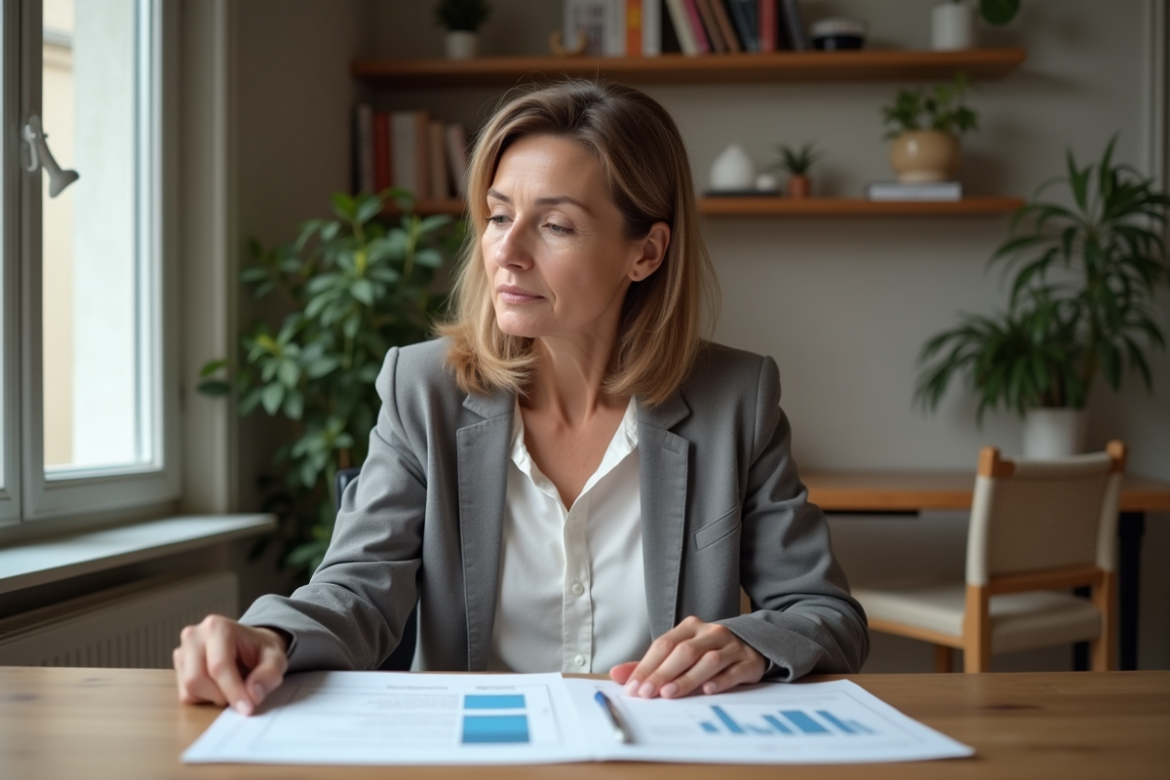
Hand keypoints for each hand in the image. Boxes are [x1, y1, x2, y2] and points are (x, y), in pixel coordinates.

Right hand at [173, 614, 288, 715]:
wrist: (248, 645)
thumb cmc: (260, 650)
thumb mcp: (276, 658)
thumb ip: (270, 673)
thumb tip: (253, 694)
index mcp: (218, 628)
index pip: (219, 666)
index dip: (233, 691)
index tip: (247, 708)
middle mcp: (194, 636)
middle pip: (196, 679)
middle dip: (221, 695)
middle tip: (240, 697)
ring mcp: (182, 651)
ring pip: (189, 690)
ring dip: (212, 698)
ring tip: (231, 687)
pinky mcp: (178, 667)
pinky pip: (186, 695)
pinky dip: (204, 698)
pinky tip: (218, 687)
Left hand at [610, 616, 765, 698]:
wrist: (752, 645)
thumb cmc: (708, 651)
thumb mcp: (679, 652)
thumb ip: (650, 664)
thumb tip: (616, 674)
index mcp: (690, 627)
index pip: (663, 644)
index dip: (647, 665)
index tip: (634, 687)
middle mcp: (710, 633)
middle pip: (684, 652)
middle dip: (663, 674)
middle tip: (648, 694)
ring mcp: (731, 646)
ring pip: (708, 660)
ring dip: (687, 678)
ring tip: (670, 694)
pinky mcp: (748, 661)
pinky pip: (734, 671)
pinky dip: (720, 680)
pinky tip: (708, 690)